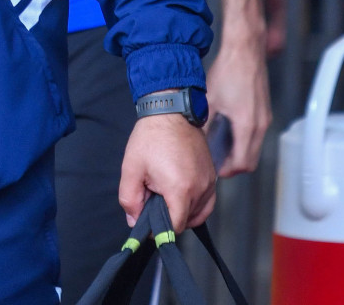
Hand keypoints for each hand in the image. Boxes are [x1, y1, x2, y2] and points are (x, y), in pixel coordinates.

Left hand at [120, 110, 217, 232]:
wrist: (171, 112)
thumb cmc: (150, 138)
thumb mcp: (131, 169)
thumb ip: (130, 199)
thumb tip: (135, 221)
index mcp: (180, 189)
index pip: (175, 227)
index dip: (160, 230)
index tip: (149, 223)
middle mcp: (200, 189)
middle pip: (186, 221)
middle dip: (169, 218)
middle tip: (153, 201)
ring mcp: (209, 183)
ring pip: (198, 213)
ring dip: (182, 212)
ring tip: (164, 195)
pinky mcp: (213, 176)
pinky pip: (207, 202)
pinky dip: (194, 205)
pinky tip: (179, 194)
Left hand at [203, 28, 270, 175]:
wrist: (244, 51)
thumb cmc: (228, 72)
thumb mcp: (209, 101)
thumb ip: (205, 124)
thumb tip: (198, 141)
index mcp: (246, 125)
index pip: (243, 163)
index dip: (228, 171)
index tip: (216, 169)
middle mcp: (260, 124)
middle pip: (251, 160)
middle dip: (234, 165)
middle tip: (217, 162)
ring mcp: (264, 118)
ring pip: (255, 148)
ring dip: (240, 152)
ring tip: (220, 147)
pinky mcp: (264, 111)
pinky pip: (256, 135)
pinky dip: (245, 139)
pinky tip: (228, 131)